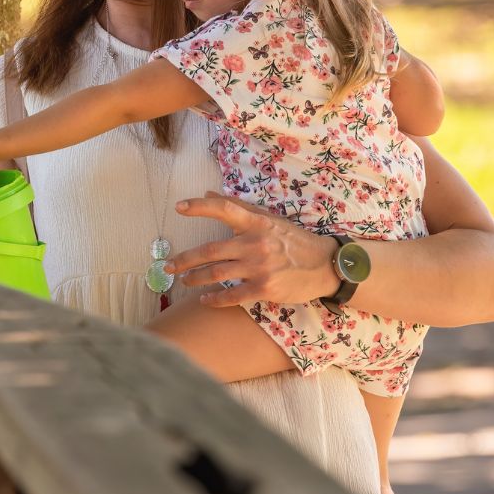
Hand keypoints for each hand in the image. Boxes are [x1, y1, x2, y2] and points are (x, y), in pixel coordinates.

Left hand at [164, 192, 339, 306]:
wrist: (325, 265)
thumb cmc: (294, 240)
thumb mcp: (269, 218)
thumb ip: (238, 207)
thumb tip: (208, 193)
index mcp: (256, 222)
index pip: (224, 208)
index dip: (200, 207)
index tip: (179, 207)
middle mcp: (255, 243)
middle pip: (210, 250)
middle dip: (185, 259)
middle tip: (168, 265)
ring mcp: (259, 267)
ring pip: (216, 274)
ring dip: (195, 279)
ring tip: (183, 281)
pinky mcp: (265, 289)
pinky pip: (232, 296)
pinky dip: (215, 299)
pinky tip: (205, 300)